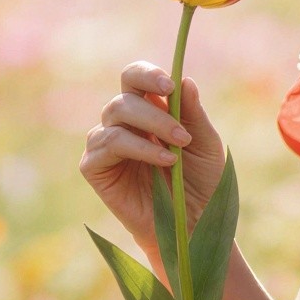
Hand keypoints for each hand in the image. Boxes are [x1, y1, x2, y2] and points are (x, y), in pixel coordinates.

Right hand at [80, 61, 227, 245]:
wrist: (192, 223)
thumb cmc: (199, 182)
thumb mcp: (205, 144)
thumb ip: (193, 114)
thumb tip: (185, 80)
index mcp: (147, 110)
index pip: (135, 78)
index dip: (148, 76)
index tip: (170, 86)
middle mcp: (122, 123)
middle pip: (124, 96)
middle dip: (155, 111)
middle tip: (181, 135)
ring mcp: (105, 144)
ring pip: (114, 114)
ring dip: (149, 128)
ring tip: (176, 153)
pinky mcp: (94, 167)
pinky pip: (107, 144)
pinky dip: (137, 148)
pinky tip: (162, 162)